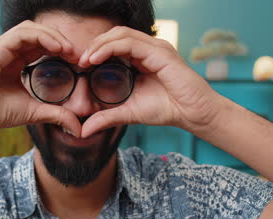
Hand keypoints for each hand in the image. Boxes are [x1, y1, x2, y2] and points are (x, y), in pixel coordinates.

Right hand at [0, 21, 81, 137]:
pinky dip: (41, 37)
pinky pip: (21, 34)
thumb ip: (57, 115)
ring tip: (68, 50)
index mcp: (15, 61)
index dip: (61, 49)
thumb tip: (79, 128)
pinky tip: (56, 48)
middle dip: (60, 40)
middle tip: (77, 54)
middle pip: (38, 33)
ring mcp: (0, 48)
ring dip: (53, 36)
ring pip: (30, 29)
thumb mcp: (35, 112)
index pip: (41, 45)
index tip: (78, 62)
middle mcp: (7, 51)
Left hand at [78, 26, 222, 137]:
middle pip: (115, 35)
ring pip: (120, 34)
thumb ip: (106, 118)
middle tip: (79, 61)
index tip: (80, 66)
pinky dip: (110, 47)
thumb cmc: (166, 110)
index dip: (95, 50)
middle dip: (94, 45)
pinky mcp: (160, 52)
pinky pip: (130, 43)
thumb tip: (83, 131)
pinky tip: (97, 59)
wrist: (192, 114)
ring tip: (85, 59)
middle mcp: (148, 48)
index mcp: (141, 58)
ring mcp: (155, 48)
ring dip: (99, 44)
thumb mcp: (128, 113)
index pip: (114, 44)